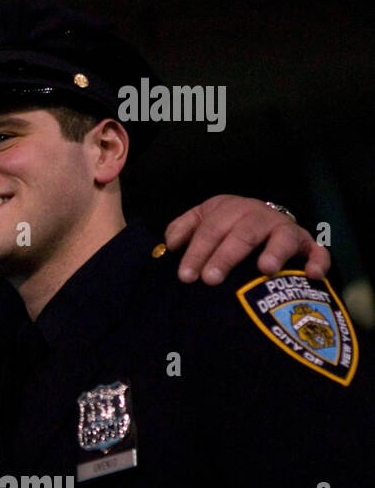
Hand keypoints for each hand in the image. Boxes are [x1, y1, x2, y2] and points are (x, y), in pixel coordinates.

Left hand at [164, 195, 329, 283]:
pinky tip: (312, 275)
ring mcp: (284, 229)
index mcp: (229, 208)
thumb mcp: (202, 221)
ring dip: (274, 252)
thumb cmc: (225, 228)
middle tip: (211, 279)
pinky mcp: (307, 244)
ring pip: (280, 238)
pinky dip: (317, 261)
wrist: (262, 221)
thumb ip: (182, 229)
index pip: (209, 228)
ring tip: (265, 270)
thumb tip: (169, 244)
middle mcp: (258, 215)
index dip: (196, 251)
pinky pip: (317, 251)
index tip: (186, 276)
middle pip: (241, 234)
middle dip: (225, 256)